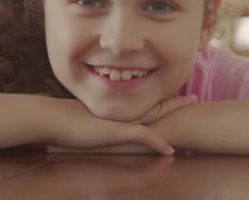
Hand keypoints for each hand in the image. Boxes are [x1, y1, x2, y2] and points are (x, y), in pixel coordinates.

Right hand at [47, 95, 197, 154]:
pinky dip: (157, 143)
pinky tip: (169, 150)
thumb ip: (98, 122)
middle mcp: (122, 112)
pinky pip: (142, 137)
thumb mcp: (87, 122)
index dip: (161, 101)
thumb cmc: (65, 122)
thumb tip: (100, 125)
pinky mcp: (116, 133)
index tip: (175, 97)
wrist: (53, 119)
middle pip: (155, 106)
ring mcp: (121, 121)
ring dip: (174, 113)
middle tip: (195, 97)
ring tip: (192, 108)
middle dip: (176, 102)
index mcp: (118, 110)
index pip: (145, 104)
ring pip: (154, 116)